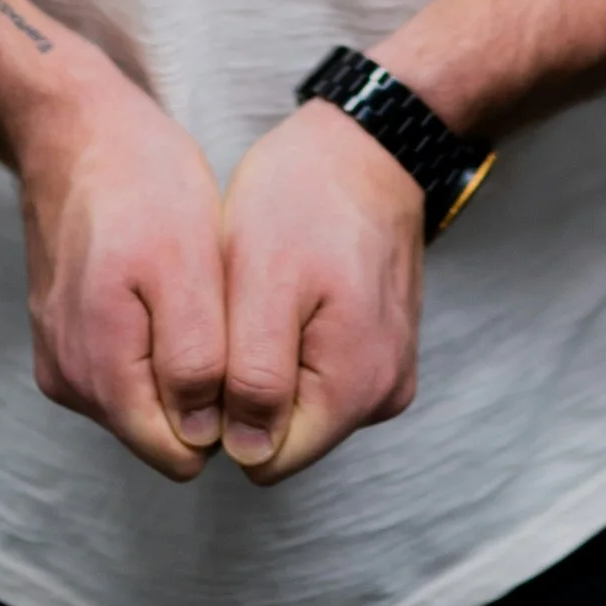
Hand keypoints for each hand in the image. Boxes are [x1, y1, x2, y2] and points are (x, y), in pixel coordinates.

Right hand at [11, 50, 230, 480]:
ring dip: (180, 358)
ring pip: (147, 399)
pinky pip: (127, 366)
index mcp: (99, 373)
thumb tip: (204, 439)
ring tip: (191, 286)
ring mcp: (60, 357)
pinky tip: (164, 281)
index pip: (181, 455)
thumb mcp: (187, 267)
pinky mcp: (65, 334)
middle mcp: (68, 381)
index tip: (237, 343)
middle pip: (162, 431)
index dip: (226, 413)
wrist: (73, 127)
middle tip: (215, 304)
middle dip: (203, 386)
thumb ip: (195, 361)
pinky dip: (155, 336)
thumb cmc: (140, 183)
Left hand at [216, 100, 425, 485]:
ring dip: (265, 361)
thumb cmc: (304, 199)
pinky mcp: (380, 349)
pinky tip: (285, 290)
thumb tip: (245, 455)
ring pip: (296, 405)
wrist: (366, 145)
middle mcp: (383, 396)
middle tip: (238, 306)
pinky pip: (317, 375)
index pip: (263, 460)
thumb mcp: (261, 280)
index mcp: (355, 388)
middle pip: (282, 435)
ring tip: (263, 291)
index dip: (221, 411)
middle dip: (243, 386)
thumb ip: (254, 376)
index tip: (218, 339)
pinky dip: (290, 343)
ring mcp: (387, 373)